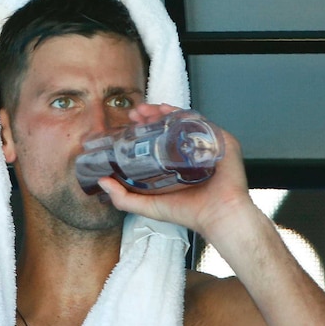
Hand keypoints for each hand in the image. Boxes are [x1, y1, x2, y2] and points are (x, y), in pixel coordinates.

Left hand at [98, 103, 255, 239]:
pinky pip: (203, 122)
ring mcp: (207, 144)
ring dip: (165, 111)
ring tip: (148, 109)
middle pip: (170, 126)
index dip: (144, 128)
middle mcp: (192, 151)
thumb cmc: (188, 212)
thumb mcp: (148, 205)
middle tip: (136, 112)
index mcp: (178, 163)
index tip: (129, 122)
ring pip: (185, 120)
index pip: (159, 138)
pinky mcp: (223, 141)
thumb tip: (101, 181)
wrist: (216, 216)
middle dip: (151, 116)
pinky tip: (171, 112)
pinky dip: (187, 114)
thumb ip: (123, 198)